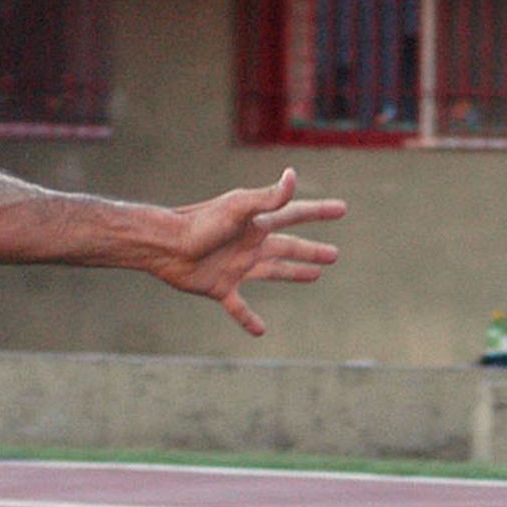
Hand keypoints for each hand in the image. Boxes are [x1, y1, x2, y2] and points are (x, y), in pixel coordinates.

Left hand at [159, 168, 345, 335]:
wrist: (165, 246)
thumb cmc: (200, 224)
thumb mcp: (237, 208)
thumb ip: (267, 198)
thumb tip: (292, 176)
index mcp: (256, 224)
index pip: (295, 215)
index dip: (319, 212)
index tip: (342, 209)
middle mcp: (250, 244)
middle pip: (289, 247)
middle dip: (312, 250)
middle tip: (335, 255)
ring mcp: (237, 267)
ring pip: (274, 271)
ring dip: (294, 273)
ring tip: (315, 276)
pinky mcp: (220, 288)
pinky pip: (239, 307)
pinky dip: (250, 319)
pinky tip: (261, 331)